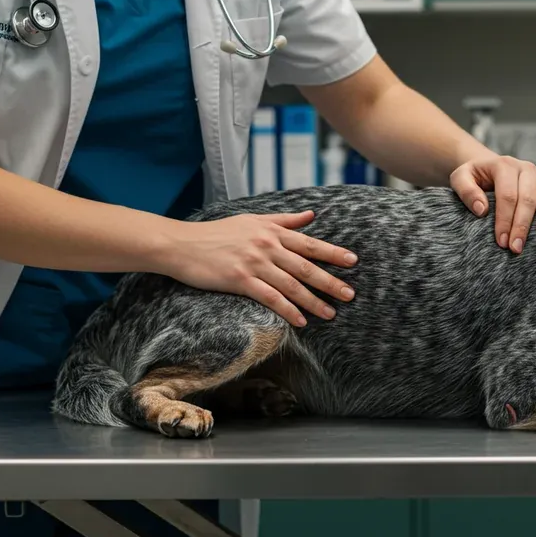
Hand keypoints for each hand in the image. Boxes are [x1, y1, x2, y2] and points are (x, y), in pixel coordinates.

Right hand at [161, 211, 357, 326]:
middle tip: (350, 293)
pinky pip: (270, 298)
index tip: (353, 261)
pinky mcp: (240, 280)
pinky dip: (288, 310)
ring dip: (313, 301)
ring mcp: (254, 263)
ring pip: (291, 285)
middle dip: (330, 281)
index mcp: (271, 231)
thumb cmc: (216, 233)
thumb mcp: (251, 219)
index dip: (332, 252)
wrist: (182, 244)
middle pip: (305, 266)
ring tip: (330, 313)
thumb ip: (283, 219)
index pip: (309, 243)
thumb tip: (311, 215)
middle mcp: (267, 246)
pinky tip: (301, 321)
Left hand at [450, 155, 535, 253]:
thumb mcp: (460, 177)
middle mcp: (524, 168)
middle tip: (516, 248)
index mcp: (503, 165)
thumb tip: (482, 209)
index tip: (502, 241)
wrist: (485, 167)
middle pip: (527, 198)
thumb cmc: (473, 176)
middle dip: (522, 225)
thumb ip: (466, 190)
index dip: (505, 219)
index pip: (507, 195)